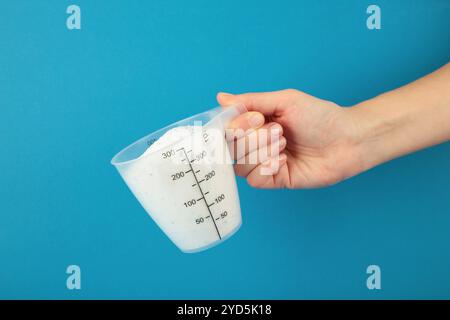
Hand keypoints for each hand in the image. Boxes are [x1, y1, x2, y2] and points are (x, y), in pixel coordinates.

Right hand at [217, 89, 362, 188]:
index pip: (227, 129)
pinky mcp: (275, 180)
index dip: (236, 126)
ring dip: (261, 152)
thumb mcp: (285, 100)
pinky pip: (255, 179)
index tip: (257, 118)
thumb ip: (251, 101)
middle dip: (253, 139)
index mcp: (256, 124)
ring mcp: (265, 164)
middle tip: (279, 130)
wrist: (347, 139)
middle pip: (231, 148)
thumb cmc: (320, 116)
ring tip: (284, 143)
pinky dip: (267, 168)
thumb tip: (221, 98)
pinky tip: (284, 160)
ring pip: (240, 165)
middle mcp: (257, 144)